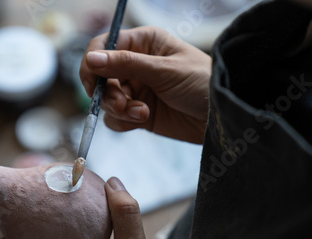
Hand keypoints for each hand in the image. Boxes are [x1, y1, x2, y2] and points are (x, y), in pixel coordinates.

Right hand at [80, 26, 211, 143]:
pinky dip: (124, 121)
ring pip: (106, 100)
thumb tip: (91, 58)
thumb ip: (126, 64)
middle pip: (100, 77)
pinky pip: (115, 118)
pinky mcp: (137, 112)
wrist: (221, 118)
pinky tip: (143, 120)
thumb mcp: (165, 71)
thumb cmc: (202, 83)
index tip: (93, 82)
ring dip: (119, 109)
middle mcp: (135, 65)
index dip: (93, 63)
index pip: (103, 46)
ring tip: (142, 114)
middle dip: (108, 93)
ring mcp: (135, 90)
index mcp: (143, 43)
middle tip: (122, 104)